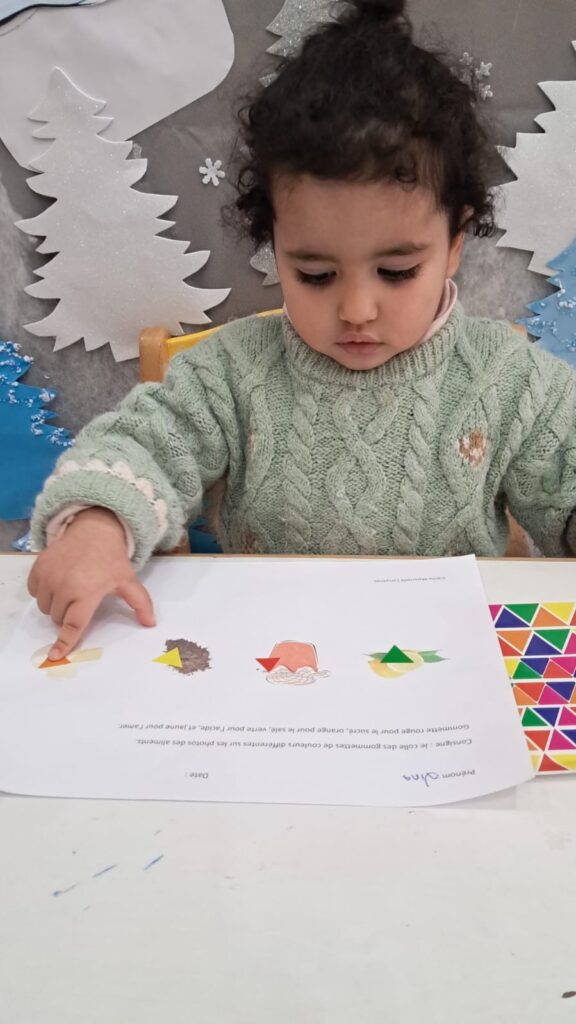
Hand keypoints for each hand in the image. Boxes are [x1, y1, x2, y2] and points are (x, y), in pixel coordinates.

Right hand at [28, 507, 154, 659]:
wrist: (93, 531)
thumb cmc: (110, 559)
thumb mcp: (128, 580)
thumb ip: (140, 603)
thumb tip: (150, 624)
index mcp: (86, 592)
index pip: (73, 624)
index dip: (64, 641)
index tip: (55, 655)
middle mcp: (64, 585)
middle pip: (58, 618)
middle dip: (68, 615)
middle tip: (81, 599)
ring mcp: (48, 575)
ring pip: (44, 607)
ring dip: (55, 605)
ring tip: (70, 589)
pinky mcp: (38, 568)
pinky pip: (34, 592)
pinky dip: (43, 591)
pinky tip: (58, 581)